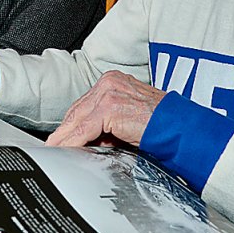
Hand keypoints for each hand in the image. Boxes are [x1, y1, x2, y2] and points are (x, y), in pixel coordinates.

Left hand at [46, 70, 164, 147]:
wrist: (180, 128)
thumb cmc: (161, 125)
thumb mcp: (128, 120)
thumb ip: (107, 125)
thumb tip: (89, 140)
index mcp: (113, 81)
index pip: (84, 104)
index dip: (70, 124)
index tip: (60, 138)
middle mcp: (109, 82)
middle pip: (77, 110)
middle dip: (65, 132)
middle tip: (53, 147)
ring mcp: (109, 92)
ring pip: (78, 119)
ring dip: (65, 138)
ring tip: (55, 151)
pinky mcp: (109, 106)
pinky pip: (85, 128)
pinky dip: (74, 141)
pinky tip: (67, 151)